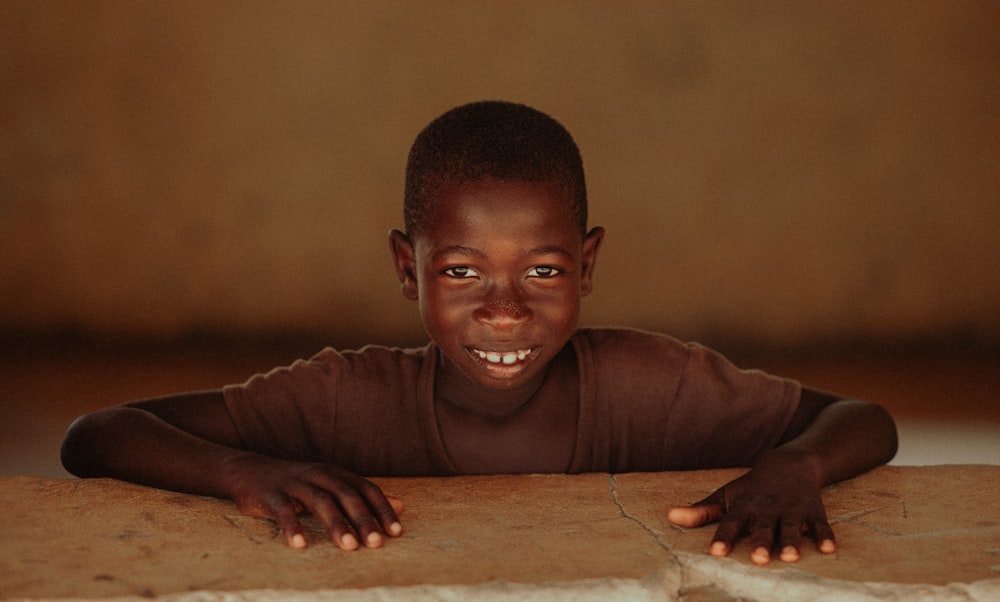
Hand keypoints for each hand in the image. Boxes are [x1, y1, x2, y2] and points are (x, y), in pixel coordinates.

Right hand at [223, 453, 403, 549]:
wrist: (250, 470)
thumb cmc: (298, 483)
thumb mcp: (332, 485)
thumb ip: (364, 496)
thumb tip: (401, 505)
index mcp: (336, 473)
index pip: (366, 489)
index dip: (382, 509)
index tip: (396, 532)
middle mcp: (319, 474)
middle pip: (346, 495)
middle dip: (362, 519)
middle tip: (375, 543)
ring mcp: (295, 483)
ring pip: (320, 501)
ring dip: (336, 524)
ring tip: (349, 547)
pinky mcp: (271, 494)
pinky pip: (283, 510)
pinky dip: (292, 526)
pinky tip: (301, 544)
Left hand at [667, 450, 835, 564]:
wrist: (789, 463)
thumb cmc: (751, 488)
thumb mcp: (725, 496)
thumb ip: (700, 511)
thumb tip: (669, 517)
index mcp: (744, 507)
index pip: (730, 523)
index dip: (723, 537)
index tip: (715, 552)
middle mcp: (767, 508)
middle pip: (762, 527)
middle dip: (759, 542)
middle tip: (756, 559)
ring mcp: (791, 509)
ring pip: (791, 527)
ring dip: (791, 541)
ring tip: (789, 557)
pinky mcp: (813, 510)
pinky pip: (820, 524)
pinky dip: (825, 535)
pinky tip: (830, 549)